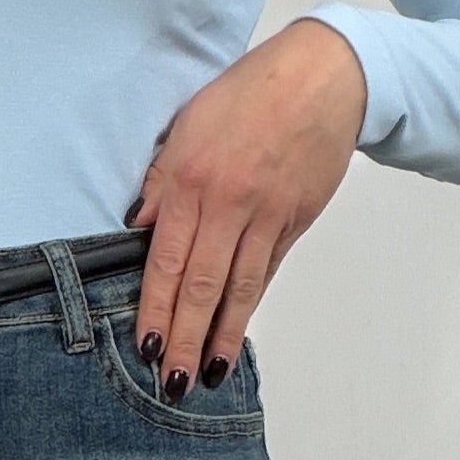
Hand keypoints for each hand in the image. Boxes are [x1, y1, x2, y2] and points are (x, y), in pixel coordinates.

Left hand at [122, 19, 368, 396]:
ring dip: (221, 335)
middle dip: (183, 339)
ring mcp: (265, 216)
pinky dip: (250, 305)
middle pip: (201, 285)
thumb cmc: (250, 92)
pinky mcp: (294, 221)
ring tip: (207, 373)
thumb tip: (137, 227)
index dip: (154, 309)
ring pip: (239, 288)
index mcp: (190, 179)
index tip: (145, 346)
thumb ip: (161, 180)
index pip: (165, 260)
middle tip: (172, 383)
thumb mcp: (188, 123)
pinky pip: (267, 270)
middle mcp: (227, 203)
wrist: (322, 77)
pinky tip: (236, 332)